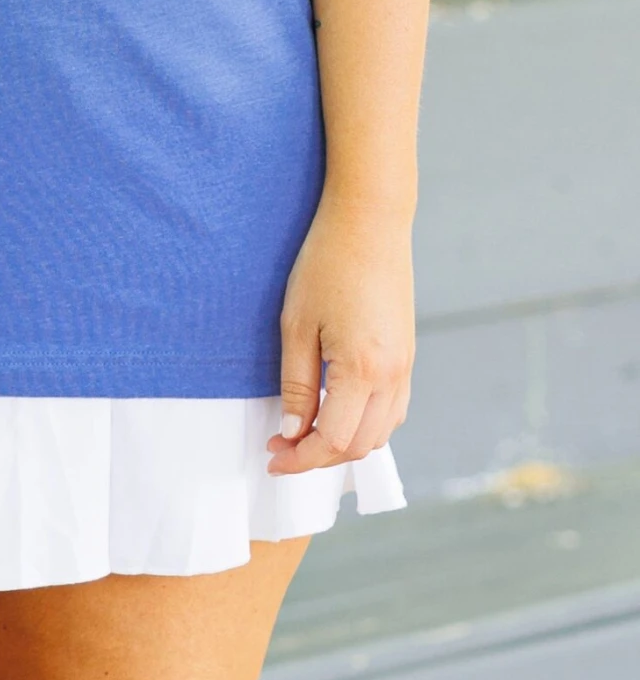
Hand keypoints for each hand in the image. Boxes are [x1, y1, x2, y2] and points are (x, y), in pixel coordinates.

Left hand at [270, 198, 413, 473]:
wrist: (370, 222)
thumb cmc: (327, 265)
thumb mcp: (297, 326)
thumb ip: (297, 385)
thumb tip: (293, 430)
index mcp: (363, 370)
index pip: (334, 440)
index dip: (300, 458)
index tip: (272, 455)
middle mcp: (393, 375)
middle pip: (360, 445)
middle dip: (319, 456)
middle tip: (281, 445)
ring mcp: (406, 366)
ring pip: (381, 432)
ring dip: (344, 443)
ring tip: (304, 432)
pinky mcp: (407, 355)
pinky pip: (393, 409)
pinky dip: (365, 423)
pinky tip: (336, 411)